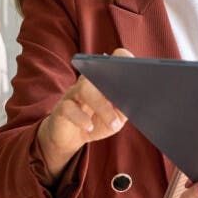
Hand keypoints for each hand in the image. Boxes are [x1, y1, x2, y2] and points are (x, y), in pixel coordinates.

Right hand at [36, 48, 130, 178]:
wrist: (70, 137)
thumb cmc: (96, 122)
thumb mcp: (116, 118)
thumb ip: (125, 109)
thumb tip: (135, 103)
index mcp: (102, 80)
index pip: (111, 61)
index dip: (122, 59)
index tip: (137, 69)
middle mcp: (88, 82)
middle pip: (99, 73)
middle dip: (114, 82)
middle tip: (127, 97)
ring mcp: (73, 93)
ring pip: (85, 89)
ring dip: (102, 108)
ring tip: (113, 124)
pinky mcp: (61, 108)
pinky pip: (69, 108)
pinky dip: (81, 118)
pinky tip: (89, 126)